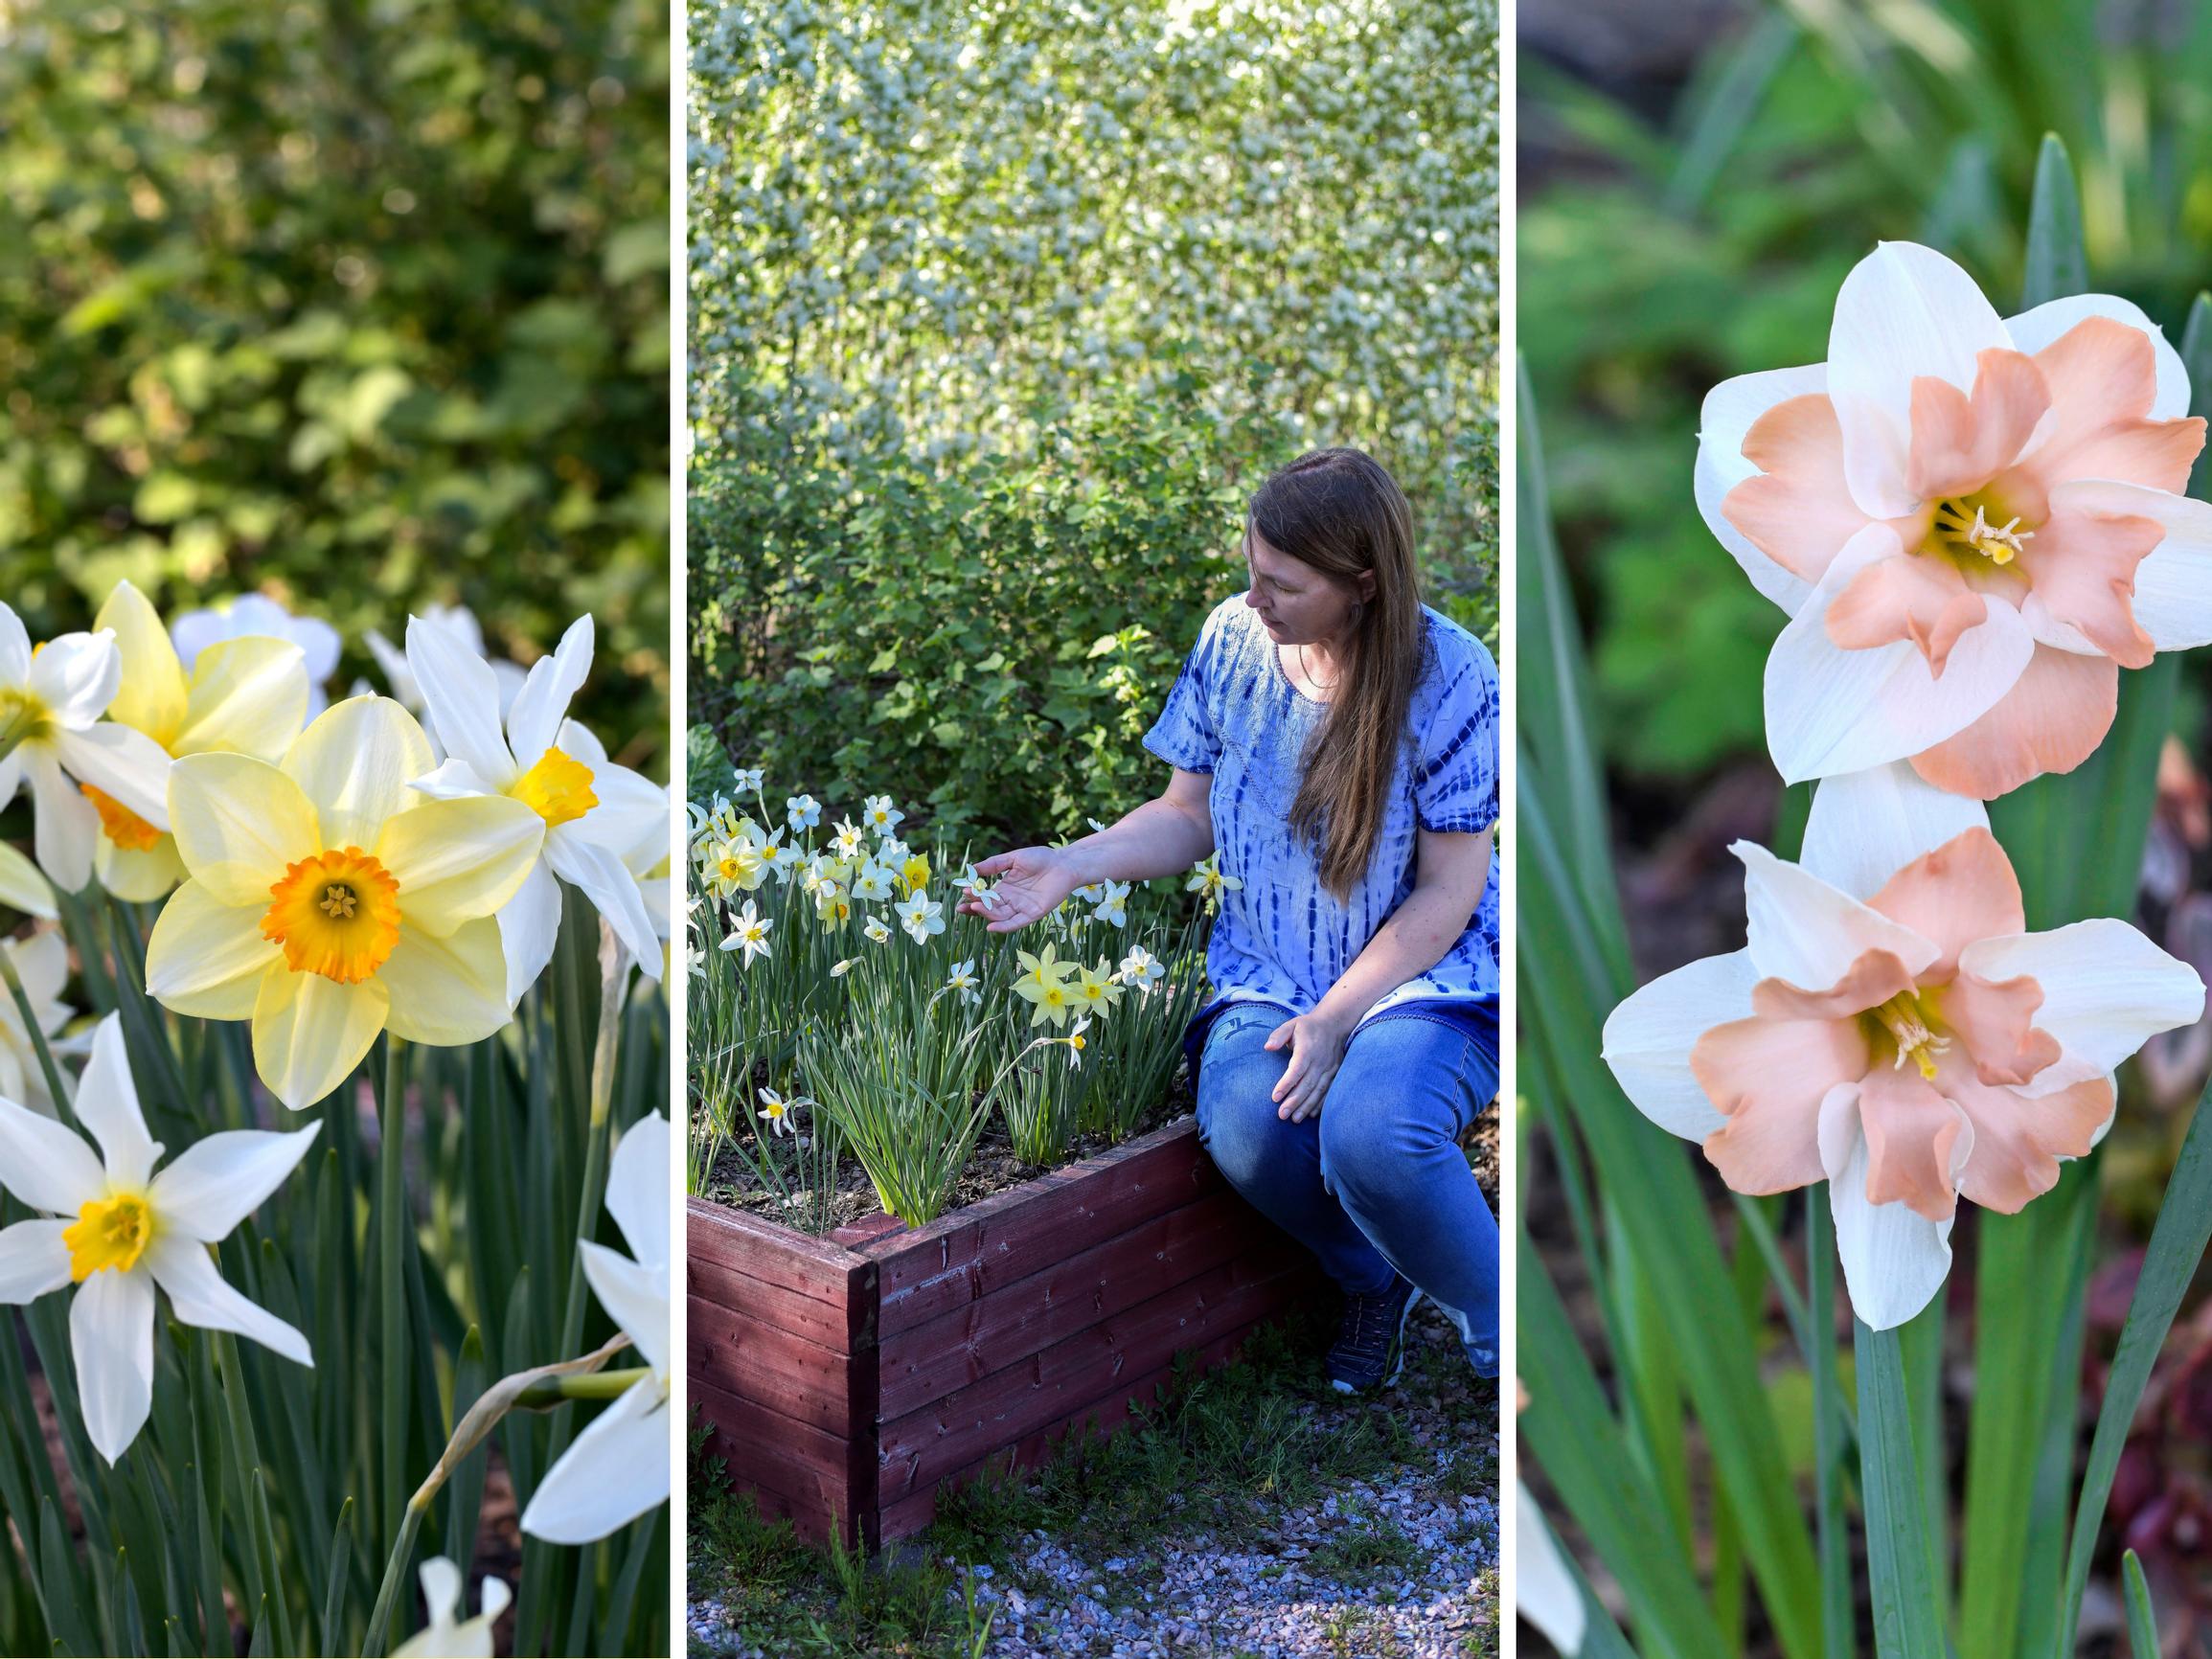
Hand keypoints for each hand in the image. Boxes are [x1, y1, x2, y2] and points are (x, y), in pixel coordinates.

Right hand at [956, 846, 1081, 932]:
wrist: (1064, 863)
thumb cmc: (1041, 858)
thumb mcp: (1013, 858)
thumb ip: (993, 864)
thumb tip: (971, 868)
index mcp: (1004, 889)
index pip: (984, 897)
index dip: (972, 897)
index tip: (961, 894)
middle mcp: (1011, 901)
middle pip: (989, 908)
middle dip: (975, 907)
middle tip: (963, 904)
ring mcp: (1021, 909)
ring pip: (1000, 916)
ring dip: (986, 914)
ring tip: (974, 907)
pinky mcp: (1033, 914)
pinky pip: (1016, 923)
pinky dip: (1004, 927)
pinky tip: (991, 927)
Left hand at [1263, 1010, 1353, 1122]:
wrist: (1335, 1024)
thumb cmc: (1308, 1027)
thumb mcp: (1291, 1025)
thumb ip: (1278, 1035)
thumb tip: (1267, 1047)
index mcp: (1308, 1049)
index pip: (1297, 1069)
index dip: (1286, 1084)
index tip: (1274, 1097)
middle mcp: (1320, 1060)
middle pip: (1307, 1084)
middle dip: (1294, 1101)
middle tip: (1281, 1115)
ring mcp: (1330, 1068)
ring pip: (1318, 1090)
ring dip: (1306, 1106)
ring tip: (1294, 1119)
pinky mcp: (1336, 1073)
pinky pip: (1328, 1091)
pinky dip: (1320, 1104)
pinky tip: (1311, 1114)